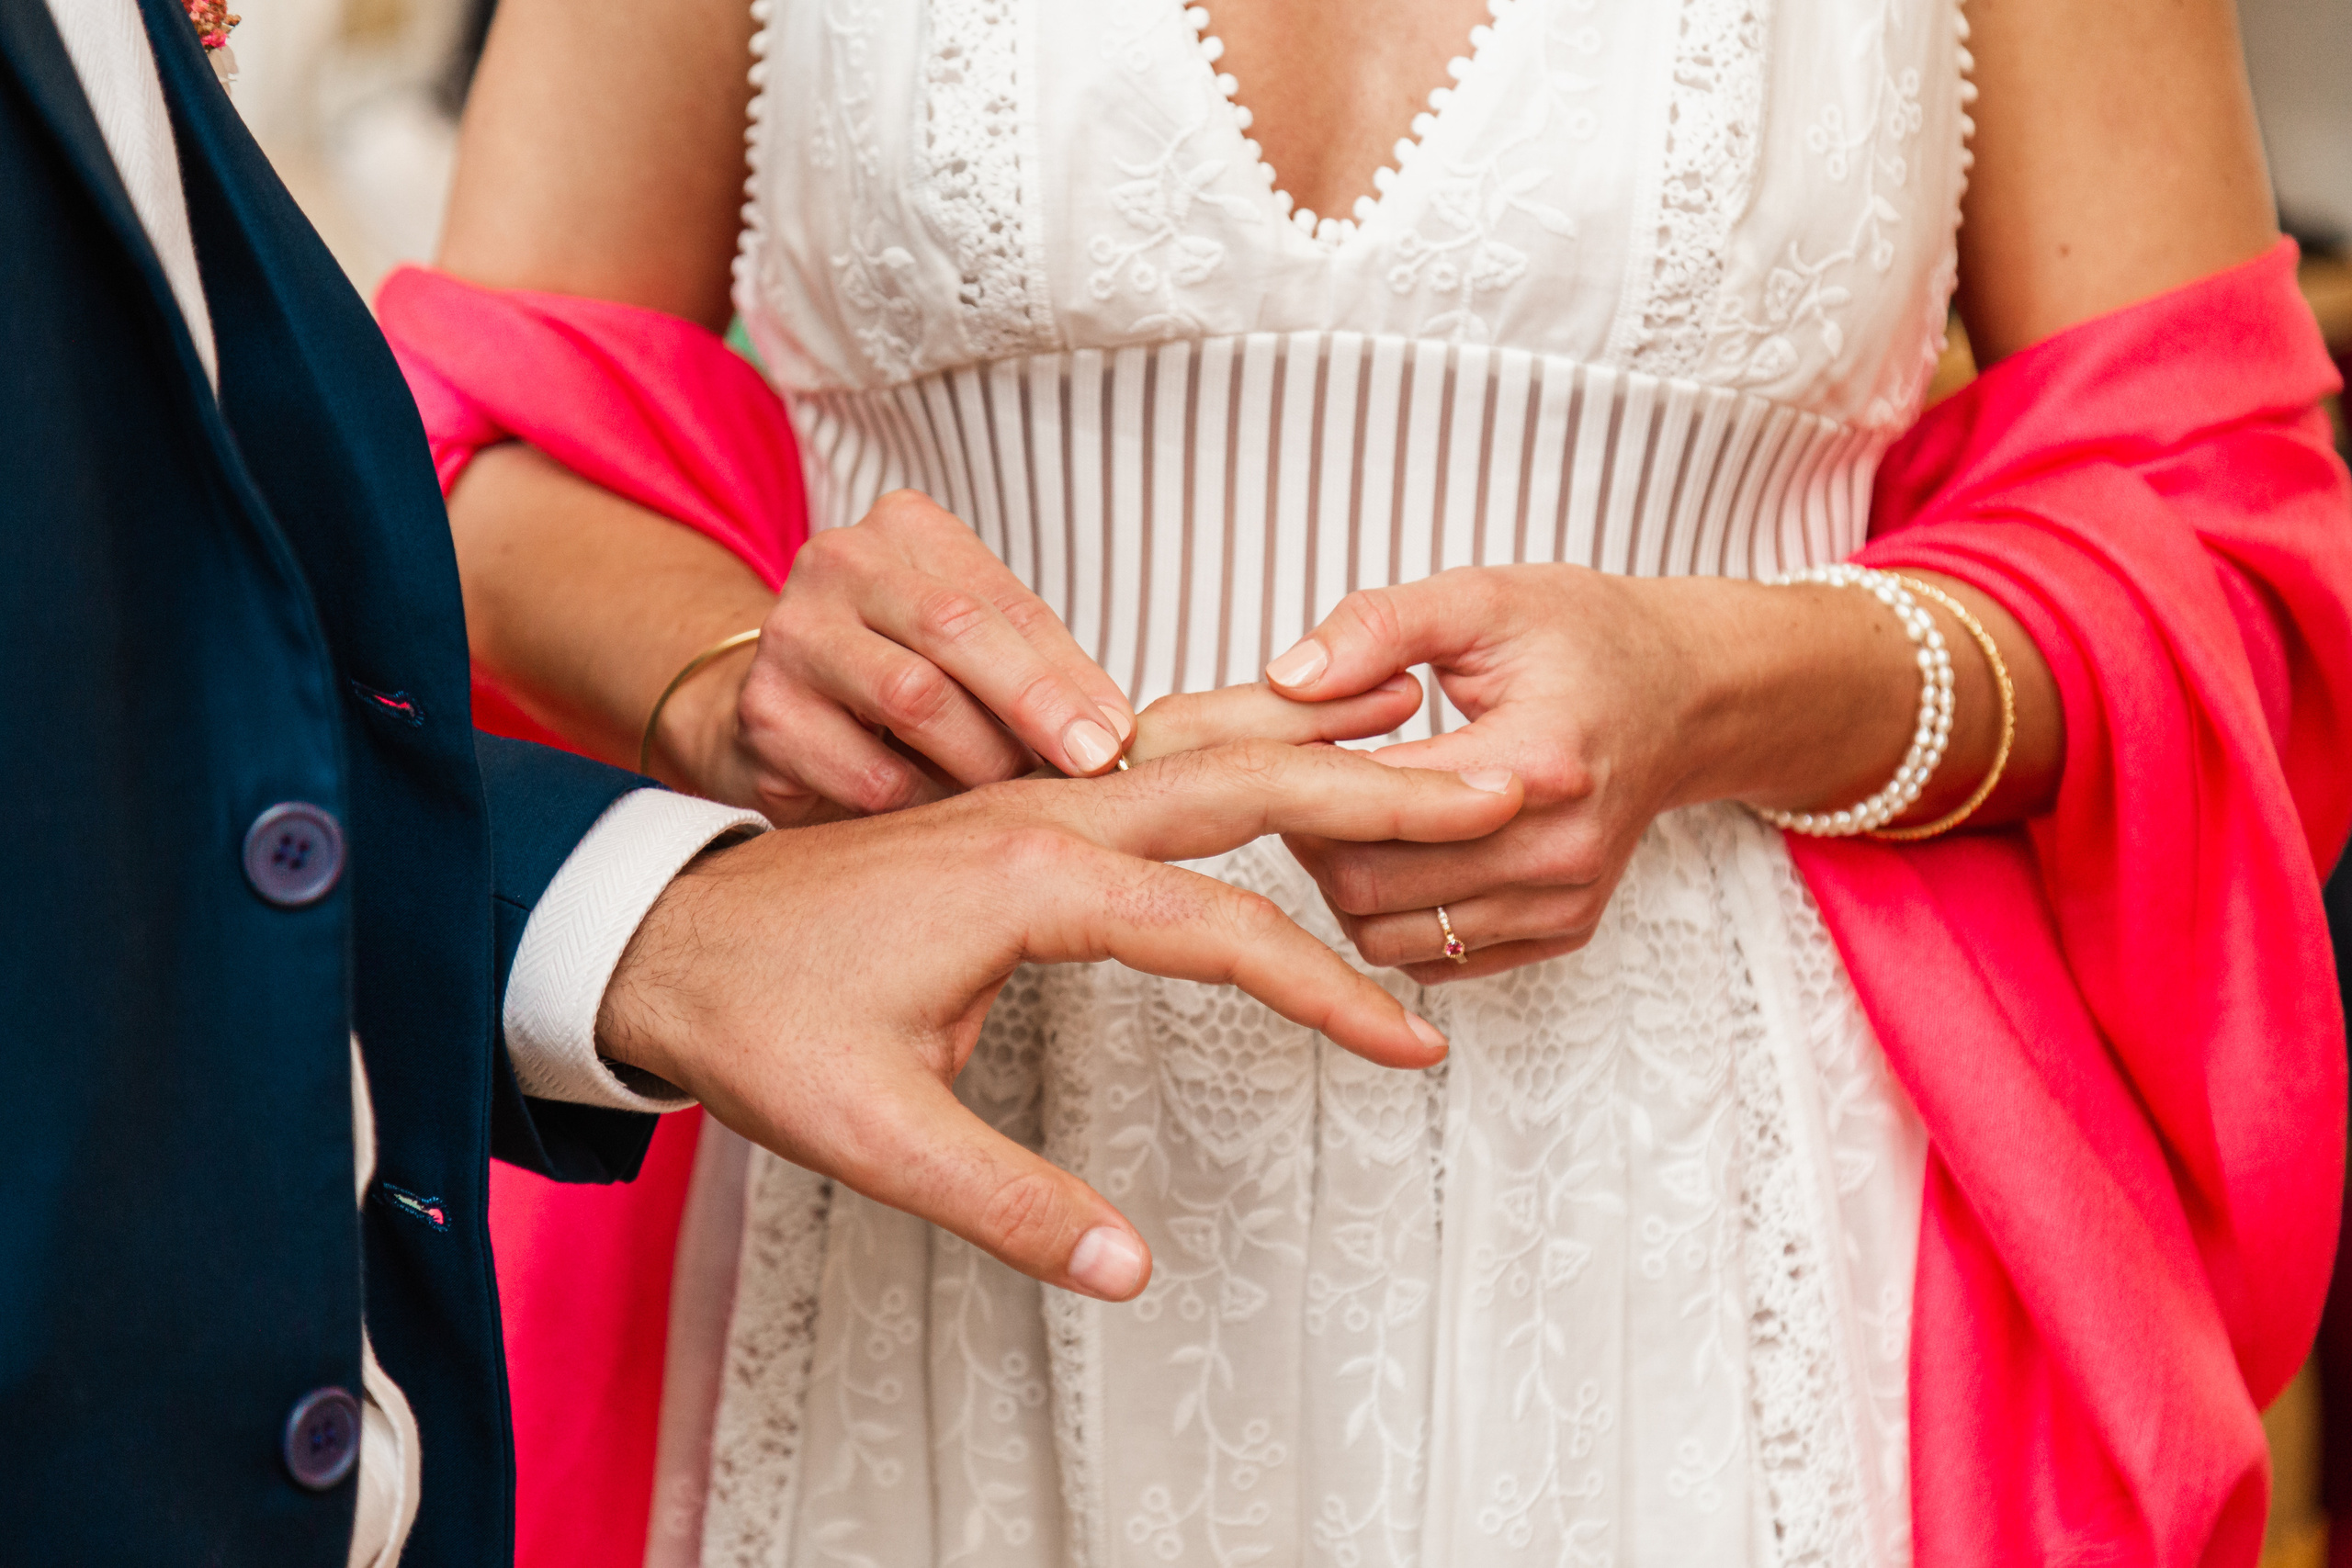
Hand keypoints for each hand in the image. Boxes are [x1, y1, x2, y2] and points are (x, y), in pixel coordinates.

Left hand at [597, 740, 1522, 1299]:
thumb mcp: (871, 1131)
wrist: (664, 932)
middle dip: (1379, 791)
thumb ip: (1008, 1202)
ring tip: (1426, 751)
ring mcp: (1035, 801)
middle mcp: (1047, 816)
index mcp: (1030, 882)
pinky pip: (1161, 766)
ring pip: (1208, 758)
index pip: (1222, 928)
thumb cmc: (757, 1018)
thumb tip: (1132, 1270)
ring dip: (1321, 757)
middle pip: (1247, 785)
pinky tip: (1285, 770)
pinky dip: (1248, 761)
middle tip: (1498, 787)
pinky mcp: (1021, 814)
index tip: (1409, 1046)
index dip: (1326, 993)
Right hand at [672, 490, 1138, 822]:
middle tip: (1090, 767)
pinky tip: (947, 826)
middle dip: (1035, 704)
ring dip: (982, 763)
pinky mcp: (765, 715)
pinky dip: (922, 806)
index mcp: (906, 529)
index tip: (1116, 737)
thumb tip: (1116, 734)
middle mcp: (839, 563)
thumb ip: (1040, 672)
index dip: (1066, 673)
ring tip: (1019, 803)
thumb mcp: (974, 649)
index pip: (1000, 598)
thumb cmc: (899, 672)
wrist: (772, 704)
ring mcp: (791, 635)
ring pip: (913, 700)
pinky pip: (866, 774)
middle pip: (955, 628)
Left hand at [1265, 565, 1928, 982]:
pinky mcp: (1561, 931)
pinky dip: (1392, 916)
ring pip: (1389, 938)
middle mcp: (1559, 848)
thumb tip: (1286, 678)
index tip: (1280, 742)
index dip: (1303, 776)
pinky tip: (1392, 850)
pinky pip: (1435, 961)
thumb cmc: (1584, 639)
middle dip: (1311, 838)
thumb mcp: (1483, 597)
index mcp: (1538, 760)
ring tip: (1342, 814)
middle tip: (1296, 783)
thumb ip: (1379, 627)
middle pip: (1368, 886)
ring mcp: (1563, 901)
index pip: (1371, 802)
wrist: (1684, 694)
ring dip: (1343, 886)